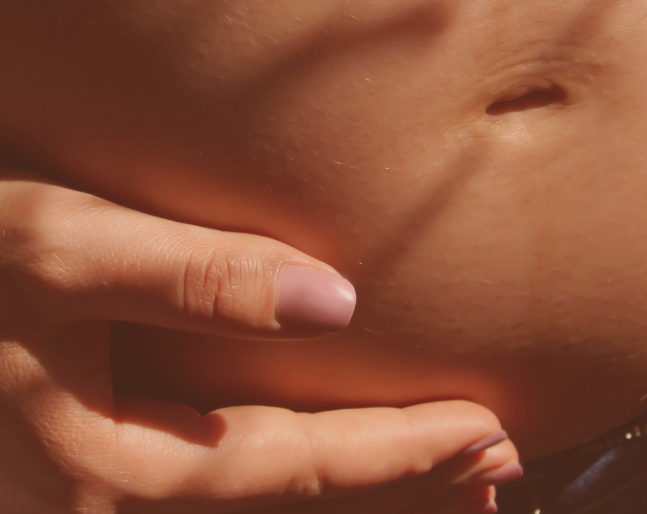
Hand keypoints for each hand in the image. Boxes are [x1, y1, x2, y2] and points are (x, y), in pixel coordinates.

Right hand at [0, 172, 519, 511]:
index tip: (492, 434)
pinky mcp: (81, 466)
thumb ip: (196, 276)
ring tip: (450, 490)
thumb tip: (339, 301)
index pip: (292, 465)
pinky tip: (320, 466)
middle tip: (500, 480)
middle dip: (397, 494)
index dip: (400, 454)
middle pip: (282, 511)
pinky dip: (285, 485)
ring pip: (251, 509)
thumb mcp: (60, 245)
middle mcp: (100, 503)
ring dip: (352, 498)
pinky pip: (210, 489)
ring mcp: (87, 495)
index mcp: (106, 467)